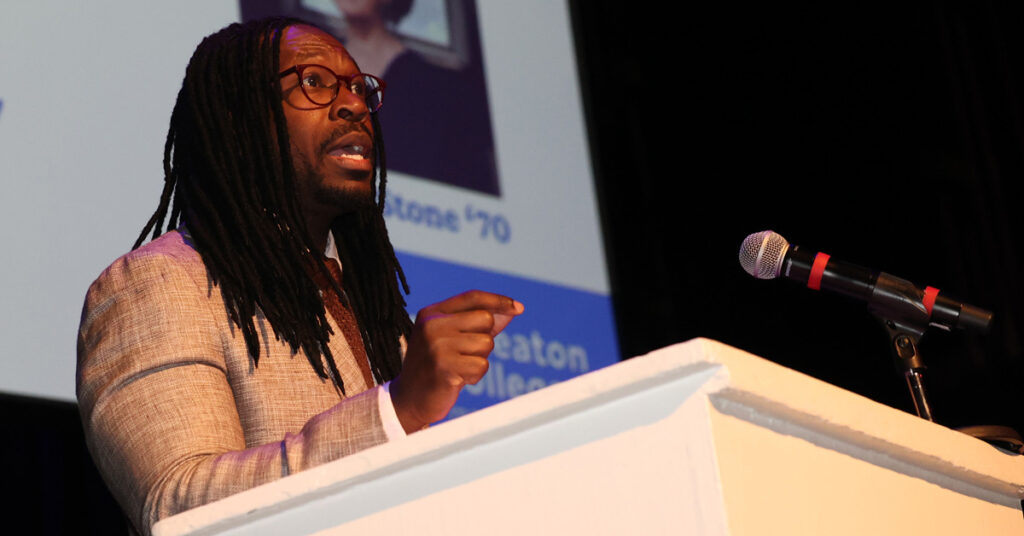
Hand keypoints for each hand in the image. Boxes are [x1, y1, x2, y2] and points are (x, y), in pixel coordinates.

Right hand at [389, 290, 523, 432]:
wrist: (408, 400)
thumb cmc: (435, 367)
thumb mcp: (451, 339)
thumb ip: (478, 324)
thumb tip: (512, 311)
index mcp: (432, 313)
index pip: (472, 298)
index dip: (498, 300)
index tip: (518, 308)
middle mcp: (432, 325)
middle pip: (485, 319)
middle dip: (484, 339)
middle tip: (464, 355)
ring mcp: (437, 346)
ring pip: (486, 343)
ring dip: (479, 359)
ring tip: (459, 368)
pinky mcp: (444, 367)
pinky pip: (482, 365)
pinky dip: (475, 376)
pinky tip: (458, 380)